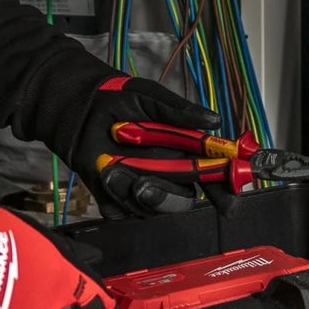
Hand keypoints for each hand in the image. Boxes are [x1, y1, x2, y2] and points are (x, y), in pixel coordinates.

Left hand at [66, 75, 220, 215]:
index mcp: (184, 152)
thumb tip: (215, 121)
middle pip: (181, 201)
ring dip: (130, 190)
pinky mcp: (116, 197)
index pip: (213, 176)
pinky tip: (103, 171)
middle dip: (165, 198)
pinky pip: (121, 210)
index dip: (224, 191)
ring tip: (112, 166)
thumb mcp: (150, 98)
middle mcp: (167, 173)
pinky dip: (112, 194)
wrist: (79, 108)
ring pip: (149, 209)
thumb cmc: (118, 100)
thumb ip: (180, 112)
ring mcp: (142, 187)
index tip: (228, 201)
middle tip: (144, 185)